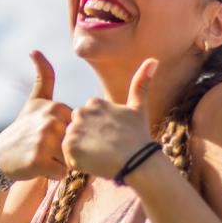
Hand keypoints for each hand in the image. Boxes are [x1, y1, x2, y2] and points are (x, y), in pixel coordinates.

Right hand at [0, 51, 71, 181]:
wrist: (0, 156)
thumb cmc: (22, 129)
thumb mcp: (35, 101)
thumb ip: (43, 77)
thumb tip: (35, 50)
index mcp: (57, 107)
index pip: (80, 130)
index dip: (69, 137)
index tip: (50, 135)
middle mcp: (51, 121)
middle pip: (78, 145)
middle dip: (67, 151)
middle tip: (46, 148)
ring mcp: (44, 141)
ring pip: (72, 160)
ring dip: (61, 164)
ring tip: (43, 157)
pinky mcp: (39, 161)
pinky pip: (62, 173)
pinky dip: (53, 175)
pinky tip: (39, 168)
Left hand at [61, 58, 157, 179]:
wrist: (138, 162)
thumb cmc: (139, 137)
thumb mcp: (139, 107)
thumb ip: (141, 84)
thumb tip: (153, 59)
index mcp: (94, 102)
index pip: (87, 120)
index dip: (98, 132)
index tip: (111, 138)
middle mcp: (81, 112)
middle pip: (77, 130)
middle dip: (87, 140)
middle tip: (105, 148)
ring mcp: (74, 129)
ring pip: (72, 143)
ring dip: (82, 151)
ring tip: (101, 155)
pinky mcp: (70, 146)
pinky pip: (68, 157)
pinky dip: (78, 163)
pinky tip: (94, 162)